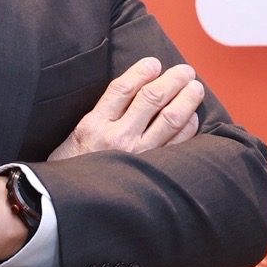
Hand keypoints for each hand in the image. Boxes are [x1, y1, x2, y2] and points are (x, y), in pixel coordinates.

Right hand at [49, 56, 205, 160]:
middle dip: (173, 79)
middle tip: (185, 71)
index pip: (123, 88)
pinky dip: (189, 126)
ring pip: (171, 118)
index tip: (154, 63)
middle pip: (152, 98)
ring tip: (195, 87)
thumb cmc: (75, 167)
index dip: (142, 71)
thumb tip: (134, 87)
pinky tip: (192, 116)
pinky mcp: (152, 170)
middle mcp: (116, 138)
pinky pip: (178, 143)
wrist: (71, 204)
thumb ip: (102, 113)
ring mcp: (137, 156)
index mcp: (94, 125)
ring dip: (187, 99)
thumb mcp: (77, 134)